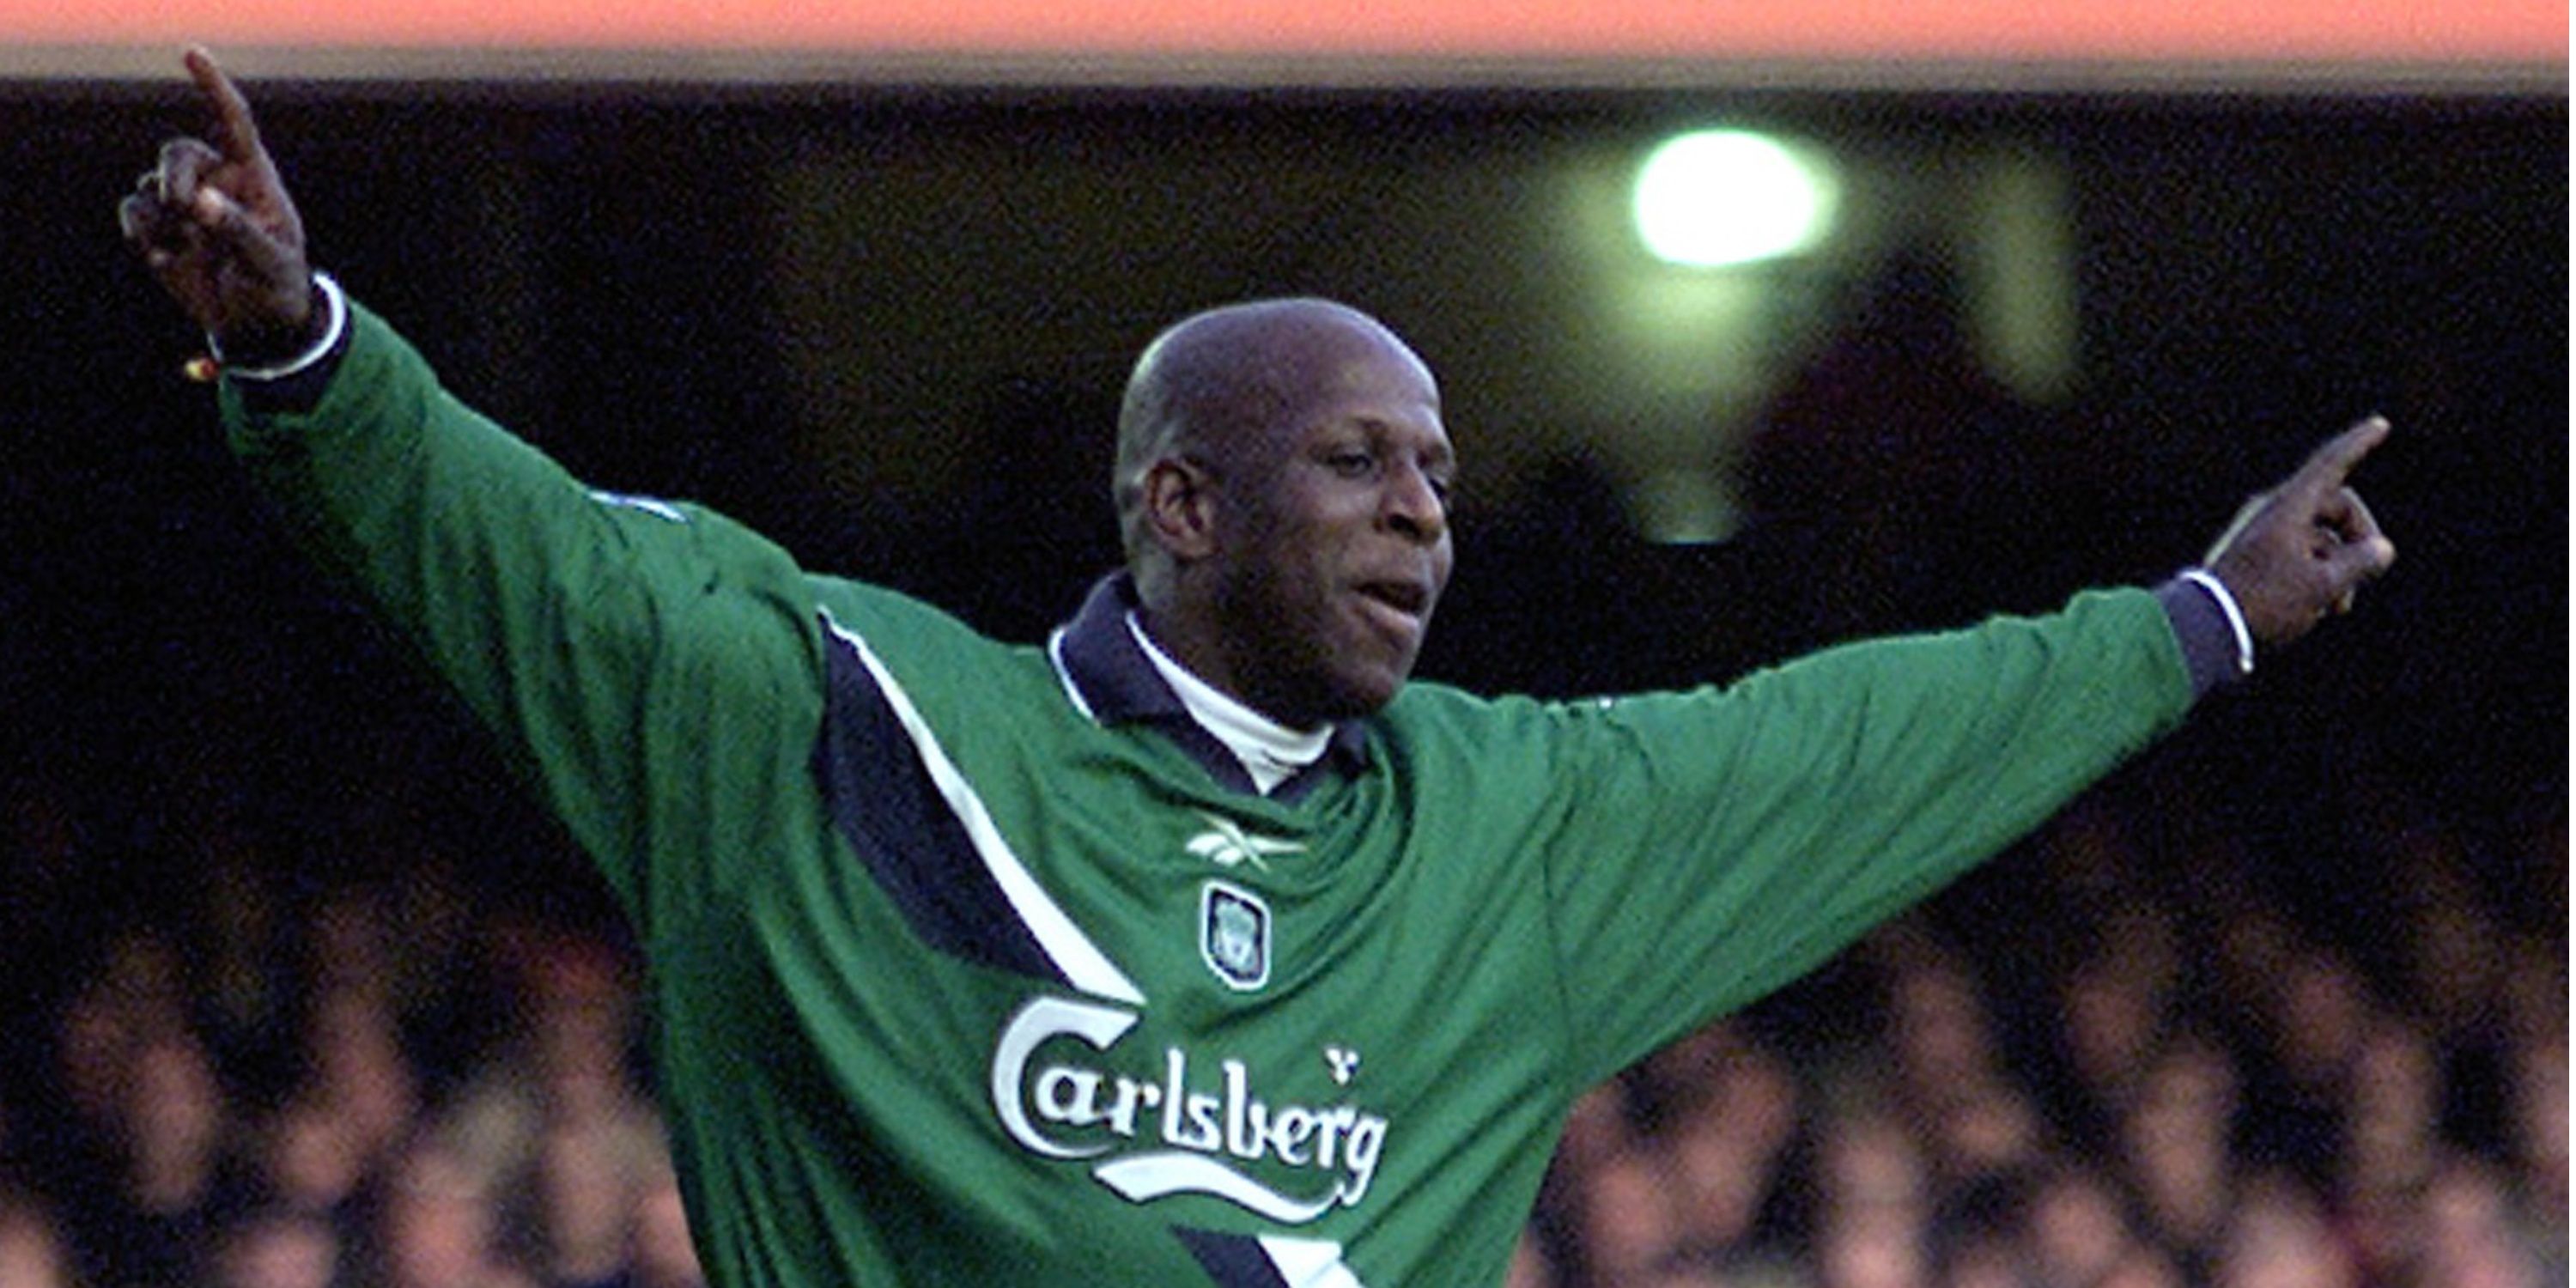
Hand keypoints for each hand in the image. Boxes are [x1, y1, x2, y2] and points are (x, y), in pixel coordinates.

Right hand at [117, 47, 315, 360]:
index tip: (191, 55)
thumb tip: (200, 202)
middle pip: (178, 152)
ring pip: (151, 184)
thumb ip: (238, 231)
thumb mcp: (269, 263)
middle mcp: (216, 182)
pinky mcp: (160, 228)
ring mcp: (186, 205)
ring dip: (161, 213)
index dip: (213, 87)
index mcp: (254, 179)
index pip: (234, 123)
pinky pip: (133, 212)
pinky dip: (141, 233)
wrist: (257, 327)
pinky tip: (166, 257)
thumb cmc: (276, 288)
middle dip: (174, 176)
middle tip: (184, 208)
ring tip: (188, 248)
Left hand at [2204, 416, 2397, 648]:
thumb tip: (2382, 548)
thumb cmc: (2263, 602)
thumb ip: (2359, 563)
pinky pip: (2304, 554)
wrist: (2206, 626)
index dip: (2358, 443)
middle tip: (2372, 568)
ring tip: (2339, 606)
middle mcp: (2277, 514)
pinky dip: (2320, 574)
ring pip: (2323, 538)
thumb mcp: (2322, 585)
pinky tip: (2323, 607)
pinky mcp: (2262, 557)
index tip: (2380, 424)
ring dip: (2341, 567)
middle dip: (2361, 538)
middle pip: (2337, 508)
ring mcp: (2268, 535)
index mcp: (2289, 508)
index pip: (2331, 465)